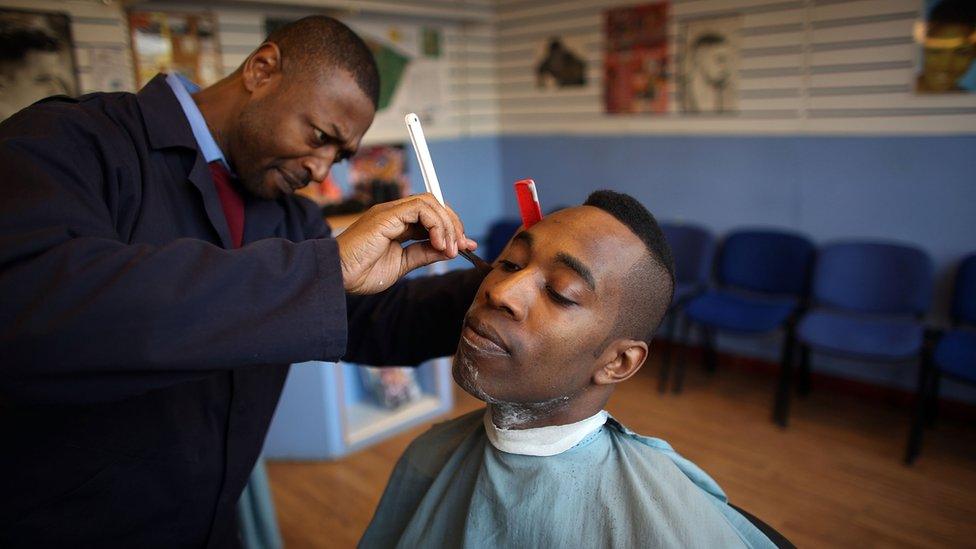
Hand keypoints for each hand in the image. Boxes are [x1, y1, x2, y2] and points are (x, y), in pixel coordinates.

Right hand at [336, 193, 477, 294]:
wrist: (337, 277)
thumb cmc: (360, 273)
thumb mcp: (403, 264)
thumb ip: (424, 254)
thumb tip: (450, 250)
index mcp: (397, 224)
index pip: (431, 215)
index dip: (450, 227)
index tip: (465, 246)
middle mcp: (394, 213)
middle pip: (434, 204)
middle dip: (453, 224)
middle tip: (462, 247)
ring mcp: (390, 212)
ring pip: (430, 202)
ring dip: (446, 225)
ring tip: (450, 248)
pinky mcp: (386, 215)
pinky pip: (419, 208)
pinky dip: (435, 224)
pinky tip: (438, 243)